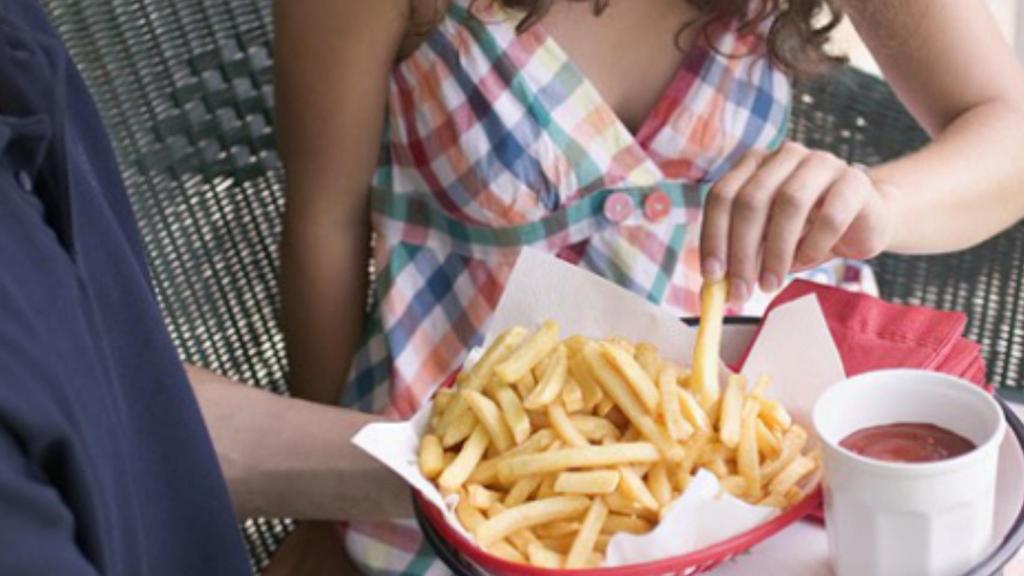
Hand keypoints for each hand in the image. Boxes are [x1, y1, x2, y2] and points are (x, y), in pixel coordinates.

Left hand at [700, 141, 894, 304]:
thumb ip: (740, 254)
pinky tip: (807, 260)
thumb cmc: (806, 231)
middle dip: (741, 252)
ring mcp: (821, 163)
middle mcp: (784, 156)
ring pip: (789, 203)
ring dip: (776, 252)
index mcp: (754, 164)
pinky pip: (830, 216)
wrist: (863, 221)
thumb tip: (714, 284)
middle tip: (740, 291)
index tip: (711, 276)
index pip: (722, 196)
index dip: (713, 237)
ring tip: (770, 284)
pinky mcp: (855, 181)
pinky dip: (813, 245)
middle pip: (750, 200)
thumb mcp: (766, 241)